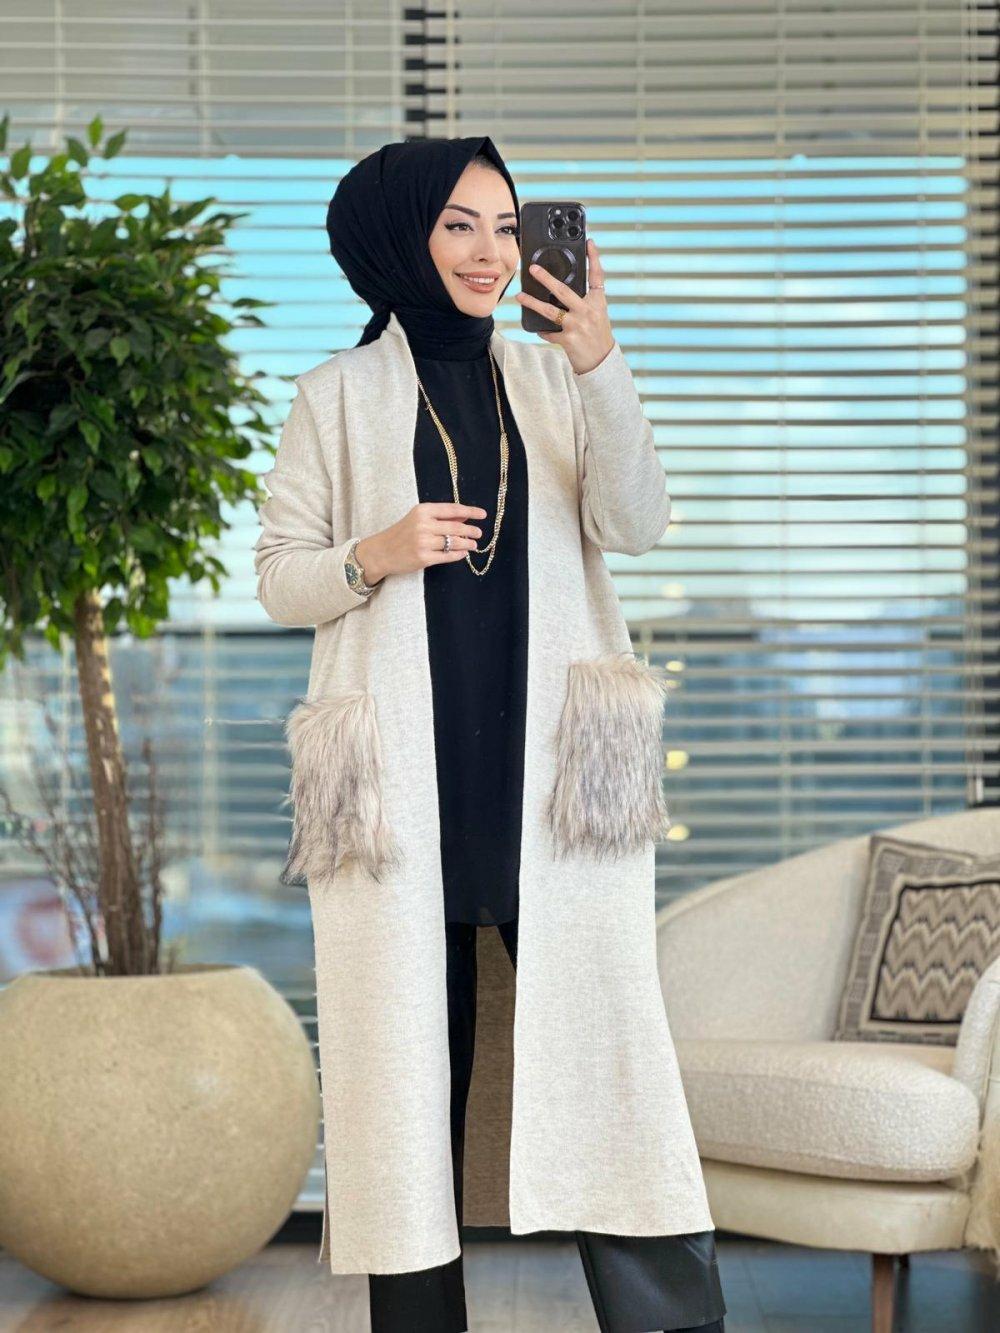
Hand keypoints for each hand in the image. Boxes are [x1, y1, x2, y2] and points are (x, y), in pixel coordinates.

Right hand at [356, 503, 487, 581]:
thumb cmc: (401, 533)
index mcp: (423, 510)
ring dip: (467, 544)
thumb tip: (465, 516)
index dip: (470, 511)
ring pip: (454, 543)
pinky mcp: (423, 558)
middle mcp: (423, 525)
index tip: (482, 514)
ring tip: (473, 545)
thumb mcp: (418, 519)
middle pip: (456, 527)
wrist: (381, 551)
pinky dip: (458, 555)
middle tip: (479, 533)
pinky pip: (448, 556)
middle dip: (471, 530)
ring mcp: (423, 542)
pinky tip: (463, 553)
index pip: (452, 509)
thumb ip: (441, 517)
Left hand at [515, 237, 614, 375]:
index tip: (589, 242)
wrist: (602, 362)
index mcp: (598, 303)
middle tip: (532, 269)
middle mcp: (588, 312)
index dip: (594, 258)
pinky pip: (550, 332)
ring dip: (532, 303)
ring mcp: (577, 326)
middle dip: (546, 278)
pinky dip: (543, 331)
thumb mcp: (597, 315)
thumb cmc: (597, 336)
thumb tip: (559, 291)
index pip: (597, 277)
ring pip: (550, 311)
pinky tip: (538, 329)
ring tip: (520, 296)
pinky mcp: (568, 340)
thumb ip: (584, 302)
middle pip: (563, 290)